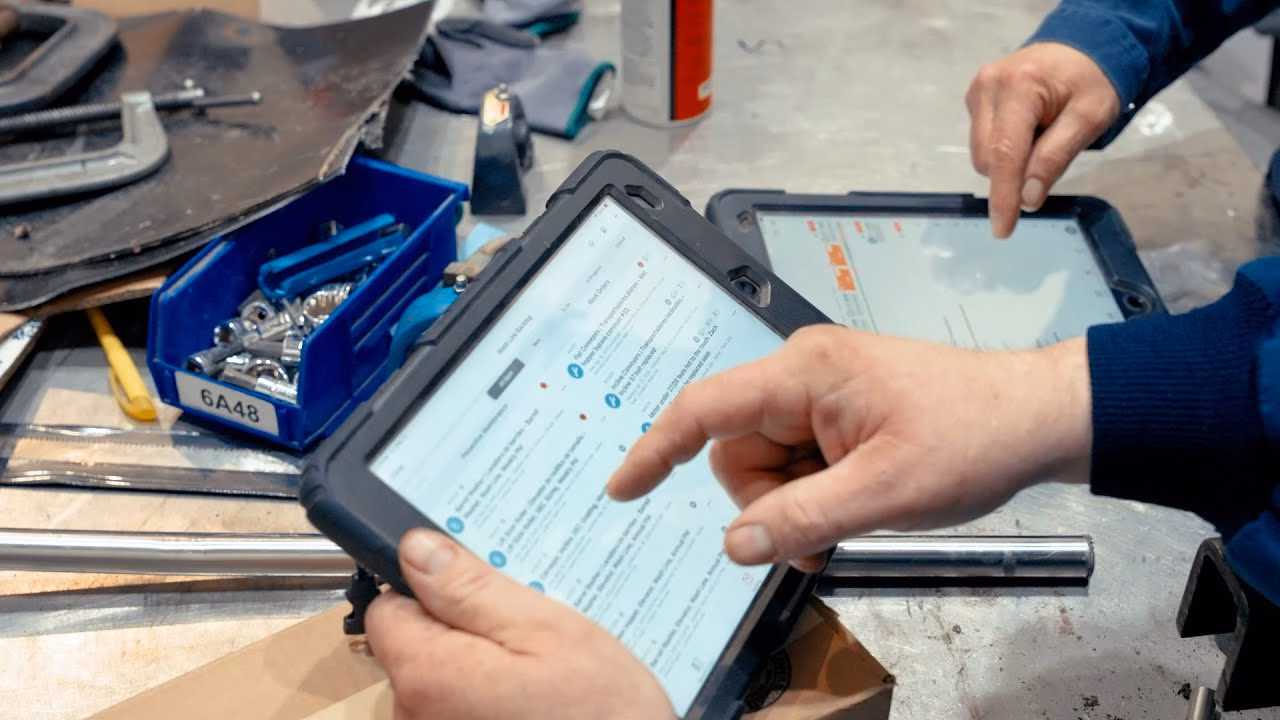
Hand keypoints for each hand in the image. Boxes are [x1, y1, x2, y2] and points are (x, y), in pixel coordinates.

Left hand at [366, 529, 675, 719]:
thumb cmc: (603, 715)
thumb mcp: (547, 629)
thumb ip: (471, 589)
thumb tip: (416, 550)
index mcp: (429, 675)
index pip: (390, 608)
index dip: (433, 590)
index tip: (481, 591)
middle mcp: (414, 718)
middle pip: (414, 649)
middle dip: (464, 632)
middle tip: (528, 636)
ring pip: (440, 684)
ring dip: (480, 671)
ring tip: (540, 676)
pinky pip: (459, 711)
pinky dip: (488, 703)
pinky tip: (532, 704)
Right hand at [607, 325, 1091, 569]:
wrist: (1034, 419)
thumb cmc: (975, 434)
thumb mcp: (887, 491)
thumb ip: (804, 518)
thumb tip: (735, 544)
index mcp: (805, 372)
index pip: (705, 409)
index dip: (656, 450)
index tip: (622, 488)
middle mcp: (803, 375)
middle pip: (737, 451)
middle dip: (769, 502)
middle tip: (827, 527)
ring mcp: (820, 394)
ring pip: (765, 466)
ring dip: (795, 505)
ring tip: (855, 511)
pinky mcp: (836, 414)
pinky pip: (795, 465)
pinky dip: (813, 496)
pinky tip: (857, 500)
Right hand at [966, 42, 1120, 237]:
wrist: (1081, 46)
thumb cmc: (1092, 81)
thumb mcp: (1090, 118)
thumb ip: (1056, 157)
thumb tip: (1027, 198)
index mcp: (1019, 87)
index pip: (1004, 153)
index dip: (1003, 195)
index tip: (1003, 229)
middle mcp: (987, 86)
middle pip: (987, 158)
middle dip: (1012, 175)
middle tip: (1049, 159)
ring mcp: (977, 91)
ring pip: (981, 153)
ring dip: (1009, 162)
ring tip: (1041, 137)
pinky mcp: (974, 98)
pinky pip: (982, 141)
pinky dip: (1004, 149)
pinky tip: (1026, 132)